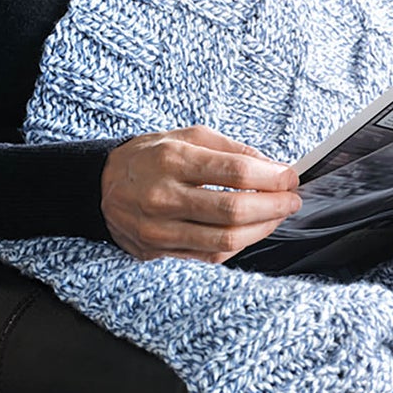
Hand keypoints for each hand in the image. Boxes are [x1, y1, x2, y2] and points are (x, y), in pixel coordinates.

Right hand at [101, 126, 301, 261]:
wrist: (100, 186)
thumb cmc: (149, 157)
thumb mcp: (188, 136)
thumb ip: (232, 150)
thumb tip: (274, 168)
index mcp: (172, 159)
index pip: (236, 172)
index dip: (273, 177)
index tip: (291, 177)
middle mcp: (163, 196)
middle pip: (234, 211)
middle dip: (274, 206)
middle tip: (291, 199)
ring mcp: (158, 229)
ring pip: (225, 241)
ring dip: (262, 229)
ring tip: (277, 215)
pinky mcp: (158, 251)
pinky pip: (210, 256)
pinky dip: (238, 244)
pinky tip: (250, 230)